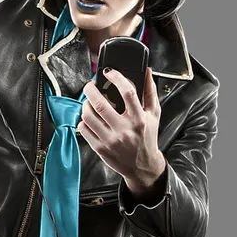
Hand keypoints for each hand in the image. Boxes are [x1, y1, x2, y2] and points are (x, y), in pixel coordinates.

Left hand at [77, 66, 165, 195]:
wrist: (142, 166)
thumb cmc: (147, 137)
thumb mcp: (153, 114)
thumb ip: (150, 92)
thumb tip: (146, 71)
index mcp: (139, 119)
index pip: (127, 92)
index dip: (116, 78)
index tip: (109, 72)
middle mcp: (124, 129)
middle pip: (100, 104)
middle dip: (91, 89)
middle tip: (91, 85)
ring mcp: (111, 140)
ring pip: (88, 116)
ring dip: (85, 104)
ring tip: (89, 102)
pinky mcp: (100, 148)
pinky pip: (84, 129)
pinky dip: (83, 120)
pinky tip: (89, 118)